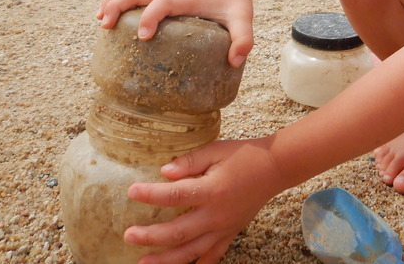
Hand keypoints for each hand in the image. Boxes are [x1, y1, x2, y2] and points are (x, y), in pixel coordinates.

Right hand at [96, 0, 254, 66]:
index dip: (150, 17)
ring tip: (100, 21)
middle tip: (105, 25)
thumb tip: (234, 61)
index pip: (162, 2)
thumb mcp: (244, 19)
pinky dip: (120, 3)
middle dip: (119, 6)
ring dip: (114, 2)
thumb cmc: (235, 0)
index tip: (143, 37)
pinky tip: (109, 17)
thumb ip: (243, 39)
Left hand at [124, 137, 281, 263]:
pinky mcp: (230, 233)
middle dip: (151, 236)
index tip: (132, 192)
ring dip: (166, 260)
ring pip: (192, 251)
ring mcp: (224, 228)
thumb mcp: (215, 150)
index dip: (151, 195)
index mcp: (212, 190)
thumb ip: (189, 162)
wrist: (274, 168)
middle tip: (129, 235)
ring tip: (144, 262)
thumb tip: (164, 173)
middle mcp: (216, 214)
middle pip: (179, 231)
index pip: (175, 195)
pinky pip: (212, 256)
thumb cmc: (244, 155)